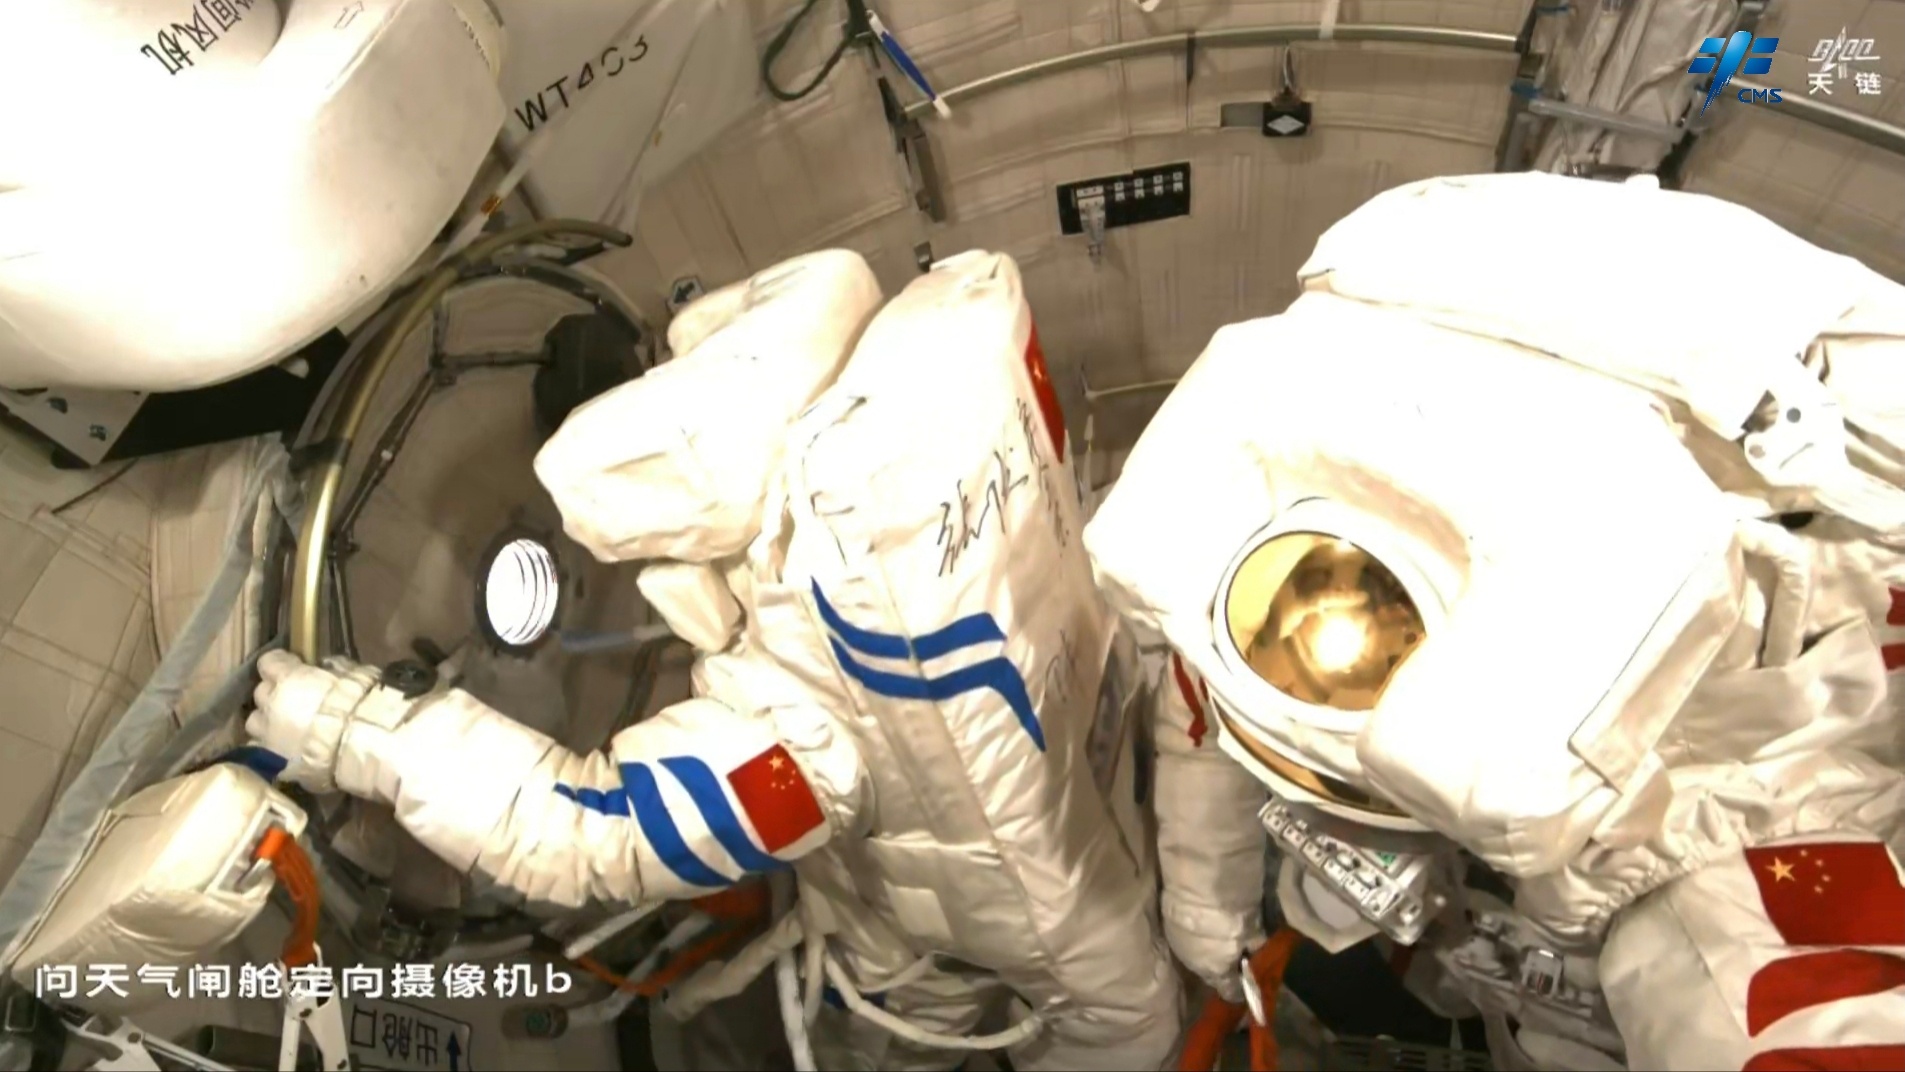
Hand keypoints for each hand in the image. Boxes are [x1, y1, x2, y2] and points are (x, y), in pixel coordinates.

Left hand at [248, 651, 414, 800]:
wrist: (360, 745)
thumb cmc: (359, 703)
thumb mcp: (352, 674)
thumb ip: (332, 668)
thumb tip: (325, 666)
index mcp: (287, 678)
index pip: (269, 662)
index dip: (280, 663)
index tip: (291, 664)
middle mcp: (270, 703)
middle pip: (261, 693)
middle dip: (274, 694)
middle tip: (293, 698)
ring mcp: (267, 734)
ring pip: (255, 722)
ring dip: (267, 721)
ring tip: (284, 727)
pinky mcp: (273, 760)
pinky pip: (263, 750)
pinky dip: (271, 747)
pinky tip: (286, 749)